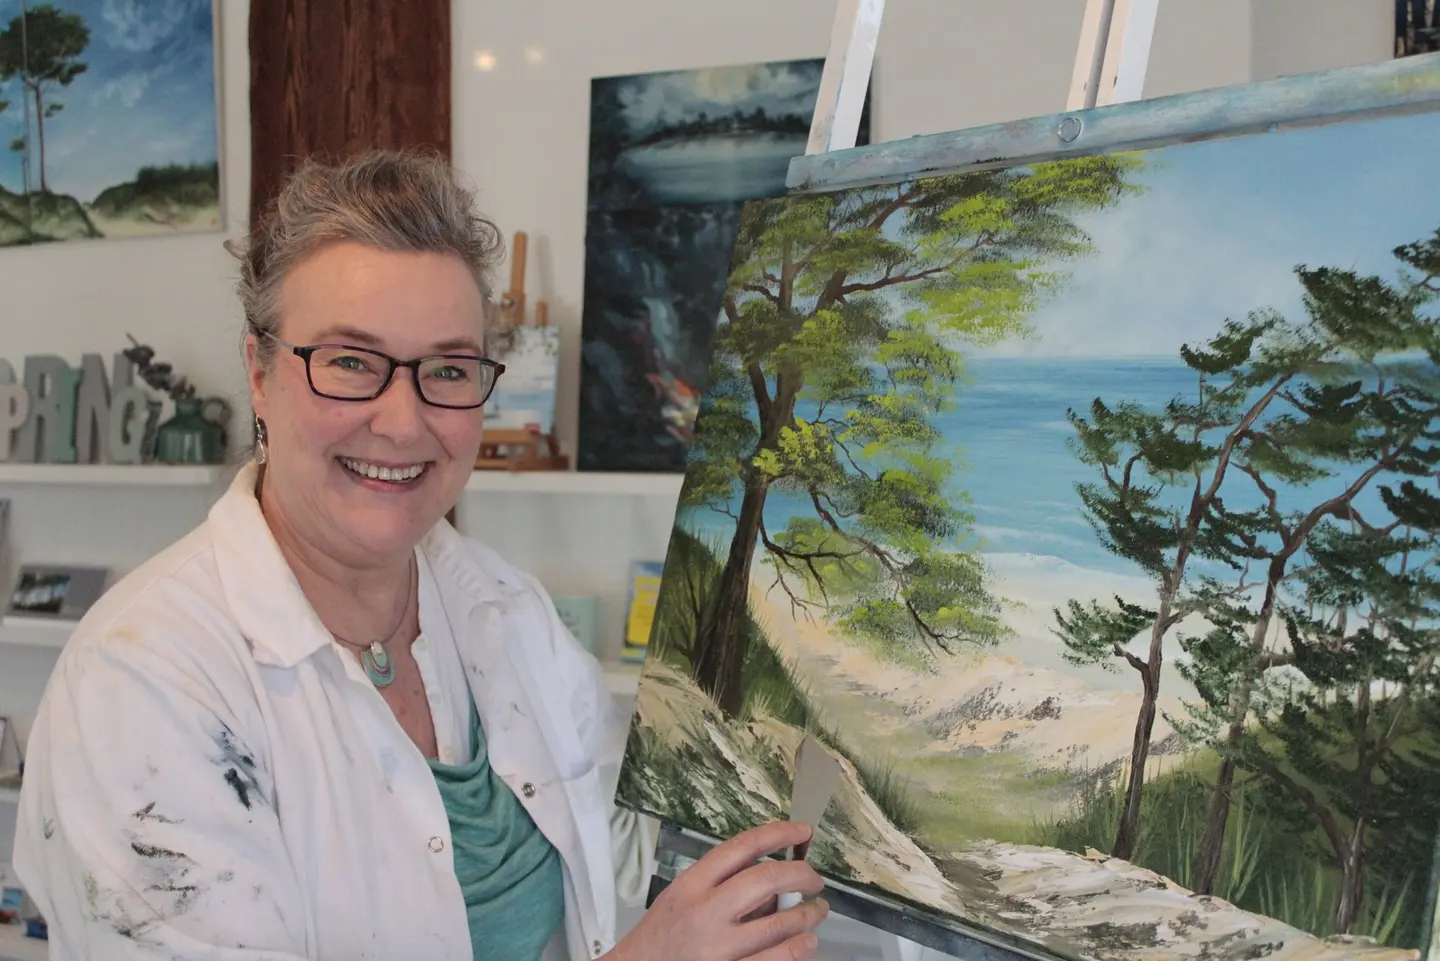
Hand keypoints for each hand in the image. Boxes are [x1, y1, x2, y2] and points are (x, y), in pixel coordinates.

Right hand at [611, 820, 829, 960]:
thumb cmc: (663, 933)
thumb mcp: (682, 896)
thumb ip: (722, 883)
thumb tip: (776, 877)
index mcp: (692, 884)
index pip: (742, 847)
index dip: (779, 834)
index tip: (803, 832)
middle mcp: (705, 913)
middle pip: (766, 880)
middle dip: (802, 875)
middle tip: (816, 880)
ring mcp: (718, 949)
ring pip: (777, 925)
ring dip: (807, 915)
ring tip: (816, 912)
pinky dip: (798, 949)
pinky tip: (807, 942)